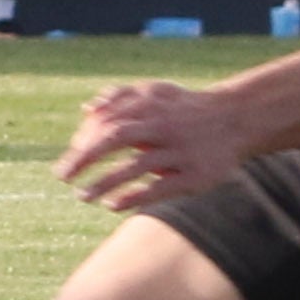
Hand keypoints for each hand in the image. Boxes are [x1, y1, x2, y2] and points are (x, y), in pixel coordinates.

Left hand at [61, 77, 250, 212]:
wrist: (236, 119)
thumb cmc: (187, 109)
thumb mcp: (157, 94)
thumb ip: (122, 99)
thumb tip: (87, 109)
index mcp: (151, 106)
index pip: (108, 121)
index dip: (85, 139)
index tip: (70, 158)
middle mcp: (164, 125)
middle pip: (117, 137)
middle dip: (85, 157)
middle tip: (62, 176)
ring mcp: (180, 151)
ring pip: (137, 166)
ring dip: (106, 182)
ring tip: (81, 196)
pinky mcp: (196, 175)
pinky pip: (161, 188)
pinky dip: (135, 196)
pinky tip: (112, 205)